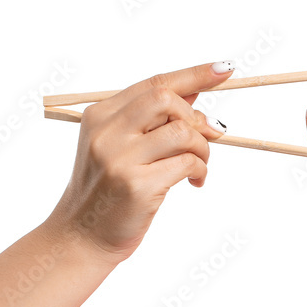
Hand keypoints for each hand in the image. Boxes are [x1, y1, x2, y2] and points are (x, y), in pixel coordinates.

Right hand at [46, 61, 233, 262]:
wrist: (81, 237)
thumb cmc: (109, 190)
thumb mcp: (121, 146)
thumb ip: (153, 118)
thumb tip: (196, 90)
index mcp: (100, 115)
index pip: (154, 84)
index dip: (194, 74)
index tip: (225, 69)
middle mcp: (106, 132)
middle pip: (167, 100)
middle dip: (197, 117)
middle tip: (208, 136)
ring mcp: (119, 159)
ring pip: (183, 132)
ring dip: (203, 148)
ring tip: (199, 165)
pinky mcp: (136, 186)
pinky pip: (187, 163)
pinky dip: (201, 170)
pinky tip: (194, 181)